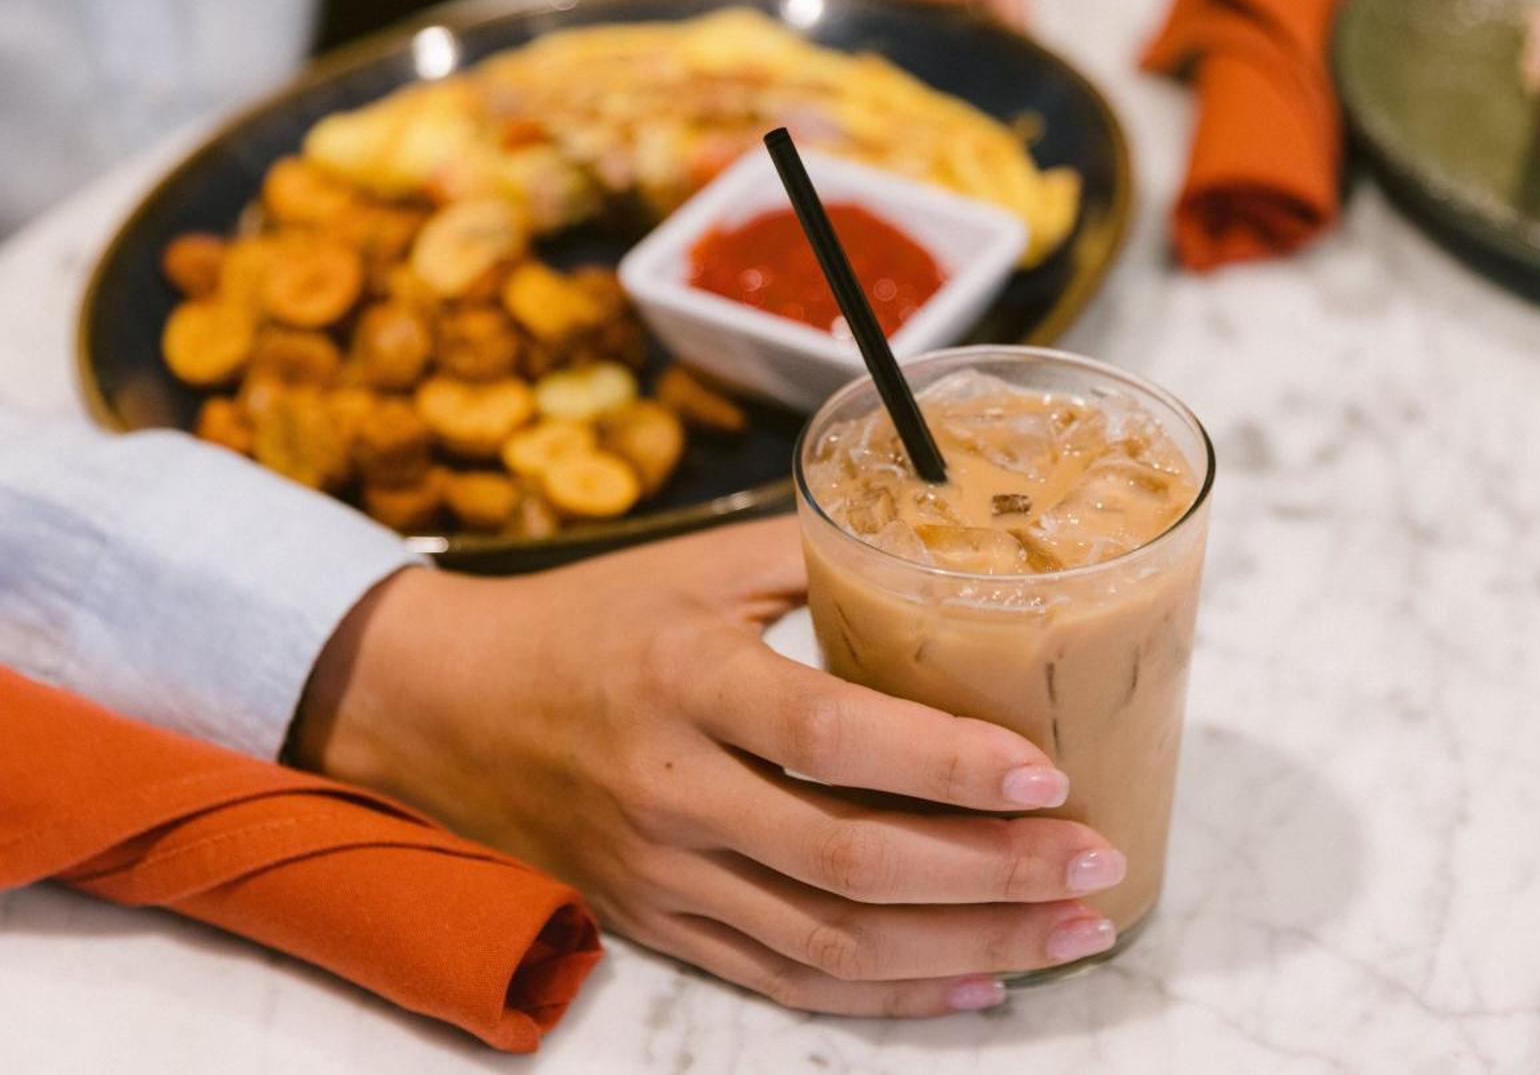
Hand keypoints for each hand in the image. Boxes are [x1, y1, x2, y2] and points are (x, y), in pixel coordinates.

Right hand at [291, 518, 1124, 1015]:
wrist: (441, 707)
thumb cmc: (587, 620)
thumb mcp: (693, 566)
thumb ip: (816, 556)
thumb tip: (945, 546)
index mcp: (688, 681)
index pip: (830, 735)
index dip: (945, 762)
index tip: (1048, 772)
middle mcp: (673, 788)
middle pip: (851, 859)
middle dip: (993, 874)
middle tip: (1099, 864)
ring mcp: (663, 874)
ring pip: (831, 941)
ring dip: (965, 950)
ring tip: (1071, 934)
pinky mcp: (658, 925)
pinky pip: (785, 980)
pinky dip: (887, 994)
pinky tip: (975, 986)